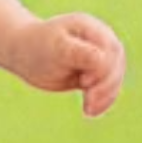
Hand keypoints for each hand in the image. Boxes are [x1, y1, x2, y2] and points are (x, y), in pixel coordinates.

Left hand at [9, 13, 126, 117]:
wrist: (24, 52)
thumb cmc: (37, 47)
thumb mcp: (56, 49)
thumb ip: (79, 53)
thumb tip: (102, 61)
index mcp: (92, 29)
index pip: (110, 51)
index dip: (103, 69)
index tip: (84, 82)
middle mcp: (100, 41)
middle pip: (116, 65)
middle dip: (106, 86)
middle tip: (89, 105)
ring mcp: (100, 56)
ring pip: (114, 77)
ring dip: (106, 96)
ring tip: (89, 112)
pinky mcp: (94, 72)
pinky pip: (106, 87)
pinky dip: (102, 101)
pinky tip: (91, 113)